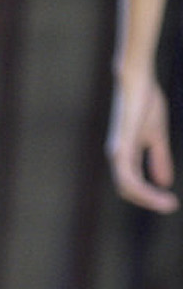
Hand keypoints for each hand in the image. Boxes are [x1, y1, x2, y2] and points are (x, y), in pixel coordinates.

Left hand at [108, 73, 179, 209]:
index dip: (148, 195)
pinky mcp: (121, 147)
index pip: (132, 184)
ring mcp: (117, 153)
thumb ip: (159, 158)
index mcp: (125, 156)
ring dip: (148, 199)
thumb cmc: (145, 103)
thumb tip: (164, 182)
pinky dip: (143, 188)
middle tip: (170, 207)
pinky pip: (128, 176)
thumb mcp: (156, 136)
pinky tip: (158, 192)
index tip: (168, 202)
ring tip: (168, 205)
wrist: (137, 80)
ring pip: (127, 187)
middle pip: (127, 190)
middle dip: (148, 201)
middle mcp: (118, 157)